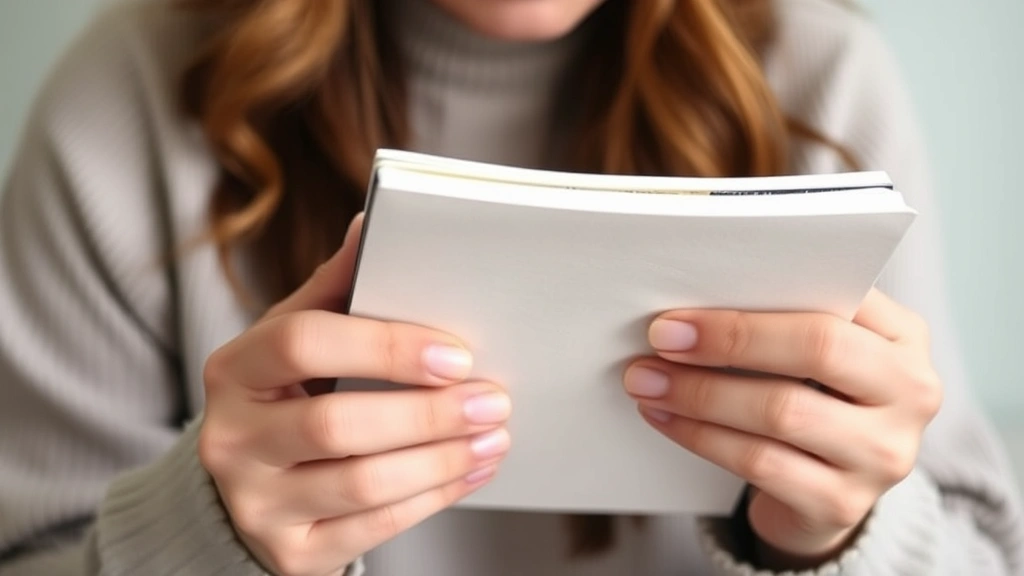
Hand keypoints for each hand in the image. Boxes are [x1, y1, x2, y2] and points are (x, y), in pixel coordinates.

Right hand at [199, 215, 511, 575]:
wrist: (244, 493)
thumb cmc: (285, 400)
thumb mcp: (296, 339)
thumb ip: (336, 288)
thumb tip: (373, 222)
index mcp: (235, 370)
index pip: (302, 344)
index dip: (385, 347)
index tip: (457, 354)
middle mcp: (231, 440)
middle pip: (337, 424)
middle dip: (429, 413)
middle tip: (493, 400)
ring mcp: (255, 504)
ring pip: (362, 484)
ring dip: (442, 459)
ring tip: (494, 436)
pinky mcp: (289, 554)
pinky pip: (373, 529)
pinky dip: (434, 498)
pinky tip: (472, 471)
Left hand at [622, 289, 941, 567]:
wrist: (825, 487)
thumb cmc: (810, 394)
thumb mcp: (815, 350)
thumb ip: (780, 315)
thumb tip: (693, 304)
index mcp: (903, 335)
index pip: (836, 298)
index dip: (754, 303)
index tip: (682, 307)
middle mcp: (912, 392)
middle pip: (818, 349)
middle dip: (729, 340)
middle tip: (659, 339)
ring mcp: (884, 453)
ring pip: (782, 412)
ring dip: (700, 393)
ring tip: (646, 380)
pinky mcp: (843, 503)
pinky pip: (760, 464)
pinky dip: (700, 437)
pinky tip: (664, 418)